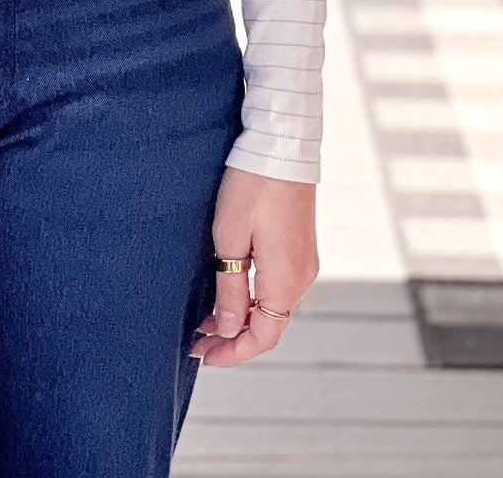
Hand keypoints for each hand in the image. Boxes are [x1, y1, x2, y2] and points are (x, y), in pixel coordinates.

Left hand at [190, 167, 318, 366]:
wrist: (282, 145)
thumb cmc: (252, 186)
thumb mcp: (230, 238)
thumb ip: (231, 288)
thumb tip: (229, 329)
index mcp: (285, 280)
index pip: (262, 337)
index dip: (232, 353)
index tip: (203, 356)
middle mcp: (301, 277)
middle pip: (269, 327)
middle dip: (234, 339)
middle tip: (199, 342)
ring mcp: (303, 262)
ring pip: (273, 308)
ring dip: (242, 319)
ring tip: (207, 320)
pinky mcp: (299, 248)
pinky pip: (277, 287)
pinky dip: (254, 299)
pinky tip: (230, 292)